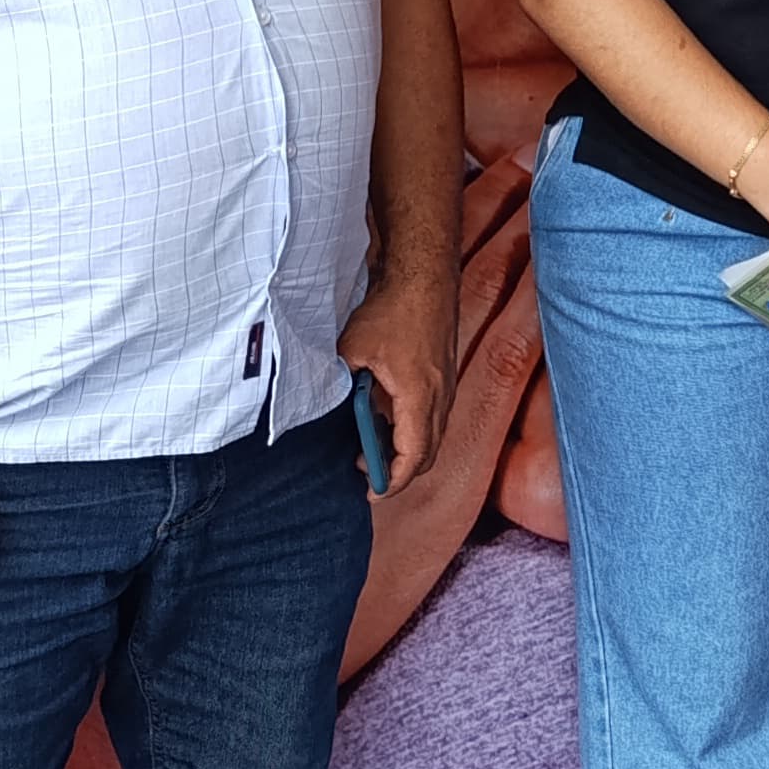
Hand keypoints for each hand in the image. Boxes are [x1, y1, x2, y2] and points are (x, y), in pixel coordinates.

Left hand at [338, 265, 456, 490]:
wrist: (425, 275)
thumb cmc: (392, 309)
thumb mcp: (352, 350)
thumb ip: (341, 384)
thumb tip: (322, 406)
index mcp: (418, 396)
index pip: (413, 456)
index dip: (393, 481)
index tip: (371, 492)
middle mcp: (440, 398)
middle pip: (427, 454)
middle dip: (398, 472)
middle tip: (366, 475)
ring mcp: (446, 387)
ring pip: (431, 436)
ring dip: (404, 451)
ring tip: (368, 448)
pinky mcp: (443, 377)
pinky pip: (432, 417)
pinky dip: (410, 430)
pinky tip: (381, 418)